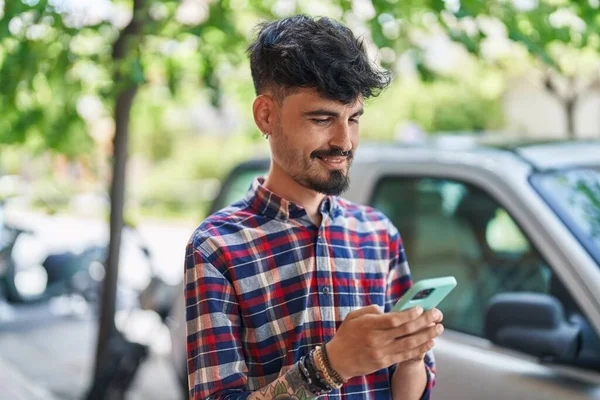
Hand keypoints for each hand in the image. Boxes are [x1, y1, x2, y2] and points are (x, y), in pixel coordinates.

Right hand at [325, 305, 443, 380]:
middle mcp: (376, 339)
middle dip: (424, 321)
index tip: (421, 308)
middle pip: (405, 330)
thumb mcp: (353, 316)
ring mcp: (381, 352)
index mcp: (368, 325)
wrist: (337, 360)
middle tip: (437, 314)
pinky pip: (406, 355)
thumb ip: (370, 310)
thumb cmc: (346, 334)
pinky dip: (420, 348)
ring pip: (409, 343)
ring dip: (427, 335)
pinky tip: (429, 342)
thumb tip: (388, 310)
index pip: (394, 319)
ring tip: (438, 328)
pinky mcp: (384, 362)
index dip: (409, 314)